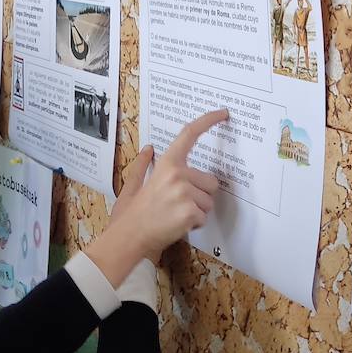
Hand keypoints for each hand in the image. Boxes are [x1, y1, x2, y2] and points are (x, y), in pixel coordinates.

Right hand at [89, 109, 227, 285]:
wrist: (128, 239)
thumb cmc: (130, 214)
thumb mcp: (131, 185)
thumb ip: (141, 165)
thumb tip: (148, 149)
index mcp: (166, 164)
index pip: (189, 135)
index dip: (208, 121)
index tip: (222, 113)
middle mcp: (178, 175)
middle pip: (210, 182)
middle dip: (200, 195)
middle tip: (176, 205)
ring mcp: (185, 193)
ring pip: (209, 202)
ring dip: (197, 211)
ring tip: (174, 216)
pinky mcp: (190, 213)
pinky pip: (204, 217)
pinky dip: (194, 224)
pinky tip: (177, 226)